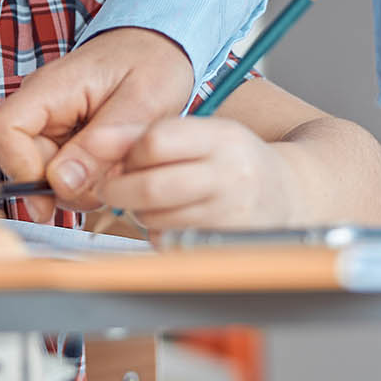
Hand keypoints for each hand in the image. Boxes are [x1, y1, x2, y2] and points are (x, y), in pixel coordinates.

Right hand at [0, 28, 194, 208]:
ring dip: (81, 185)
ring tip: (120, 166)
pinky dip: (87, 180)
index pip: (2, 131)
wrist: (159, 46)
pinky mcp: (62, 137)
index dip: (21, 168)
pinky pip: (61, 172)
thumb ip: (100, 145)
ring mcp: (49, 122)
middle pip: (22, 161)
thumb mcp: (142, 104)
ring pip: (43, 174)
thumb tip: (59, 184)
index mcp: (50, 87)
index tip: (60, 190)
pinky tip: (113, 166)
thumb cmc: (153, 62)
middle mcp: (40, 105)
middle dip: (65, 185)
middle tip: (113, 178)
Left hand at [98, 117, 300, 229]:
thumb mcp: (199, 134)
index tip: (125, 158)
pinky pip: (171, 242)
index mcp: (223, 137)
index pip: (156, 140)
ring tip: (150, 201)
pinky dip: (159, 232)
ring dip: (139, 212)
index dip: (129, 152)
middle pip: (151, 186)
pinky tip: (172, 219)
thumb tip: (91, 143)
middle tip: (113, 187)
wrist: (289, 195)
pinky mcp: (225, 246)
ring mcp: (231, 215)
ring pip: (156, 218)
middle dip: (119, 189)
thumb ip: (143, 134)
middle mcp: (232, 175)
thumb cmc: (232, 161)